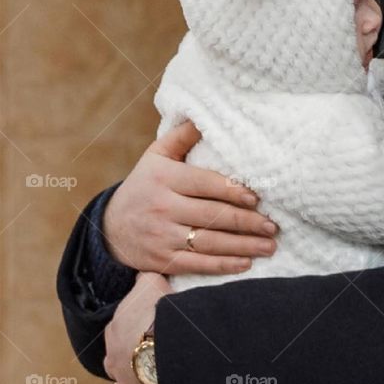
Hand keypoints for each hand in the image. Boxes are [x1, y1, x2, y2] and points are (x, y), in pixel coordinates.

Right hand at [101, 121, 279, 275]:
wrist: (111, 229)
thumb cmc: (144, 187)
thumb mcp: (155, 158)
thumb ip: (180, 139)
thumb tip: (202, 118)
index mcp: (163, 178)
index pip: (203, 183)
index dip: (231, 191)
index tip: (256, 199)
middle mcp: (163, 207)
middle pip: (211, 215)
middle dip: (246, 222)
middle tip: (272, 226)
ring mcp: (163, 236)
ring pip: (209, 242)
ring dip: (243, 246)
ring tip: (269, 245)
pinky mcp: (164, 260)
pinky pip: (198, 264)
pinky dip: (224, 266)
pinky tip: (246, 264)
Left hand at [104, 272, 170, 383]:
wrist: (172, 345)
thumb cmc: (162, 313)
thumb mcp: (152, 285)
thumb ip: (146, 280)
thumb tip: (145, 271)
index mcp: (117, 331)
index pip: (119, 331)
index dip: (132, 332)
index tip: (144, 332)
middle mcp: (117, 359)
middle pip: (115, 364)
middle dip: (124, 365)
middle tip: (139, 364)